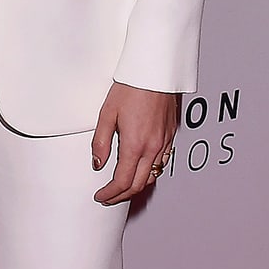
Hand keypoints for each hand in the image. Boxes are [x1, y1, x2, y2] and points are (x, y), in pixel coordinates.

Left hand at [91, 83, 178, 204]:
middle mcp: (153, 147)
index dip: (110, 194)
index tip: (101, 196)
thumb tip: (97, 163)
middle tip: (109, 197)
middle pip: (139, 184)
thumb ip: (101, 142)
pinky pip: (162, 162)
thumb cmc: (132, 87)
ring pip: (152, 175)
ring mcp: (164, 142)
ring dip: (137, 186)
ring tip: (122, 186)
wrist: (155, 72)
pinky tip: (140, 169)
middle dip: (122, 195)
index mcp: (135, 144)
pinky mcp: (171, 136)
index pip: (123, 181)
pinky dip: (150, 172)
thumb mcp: (107, 113)